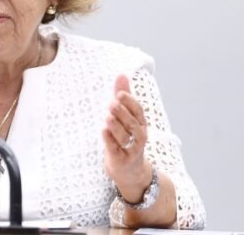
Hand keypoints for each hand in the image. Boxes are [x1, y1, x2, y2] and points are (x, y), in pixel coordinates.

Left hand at [102, 74, 151, 202]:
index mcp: (140, 124)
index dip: (130, 102)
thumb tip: (121, 74)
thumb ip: (123, 97)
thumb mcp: (126, 117)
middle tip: (112, 103)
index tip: (120, 93)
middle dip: (123, 113)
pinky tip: (103, 131)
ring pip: (126, 137)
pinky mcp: (122, 160)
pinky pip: (116, 149)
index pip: (138, 111)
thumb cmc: (126, 138)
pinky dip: (110, 140)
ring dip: (116, 126)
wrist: (128, 170)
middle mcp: (139, 136)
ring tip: (108, 117)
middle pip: (133, 123)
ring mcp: (131, 149)